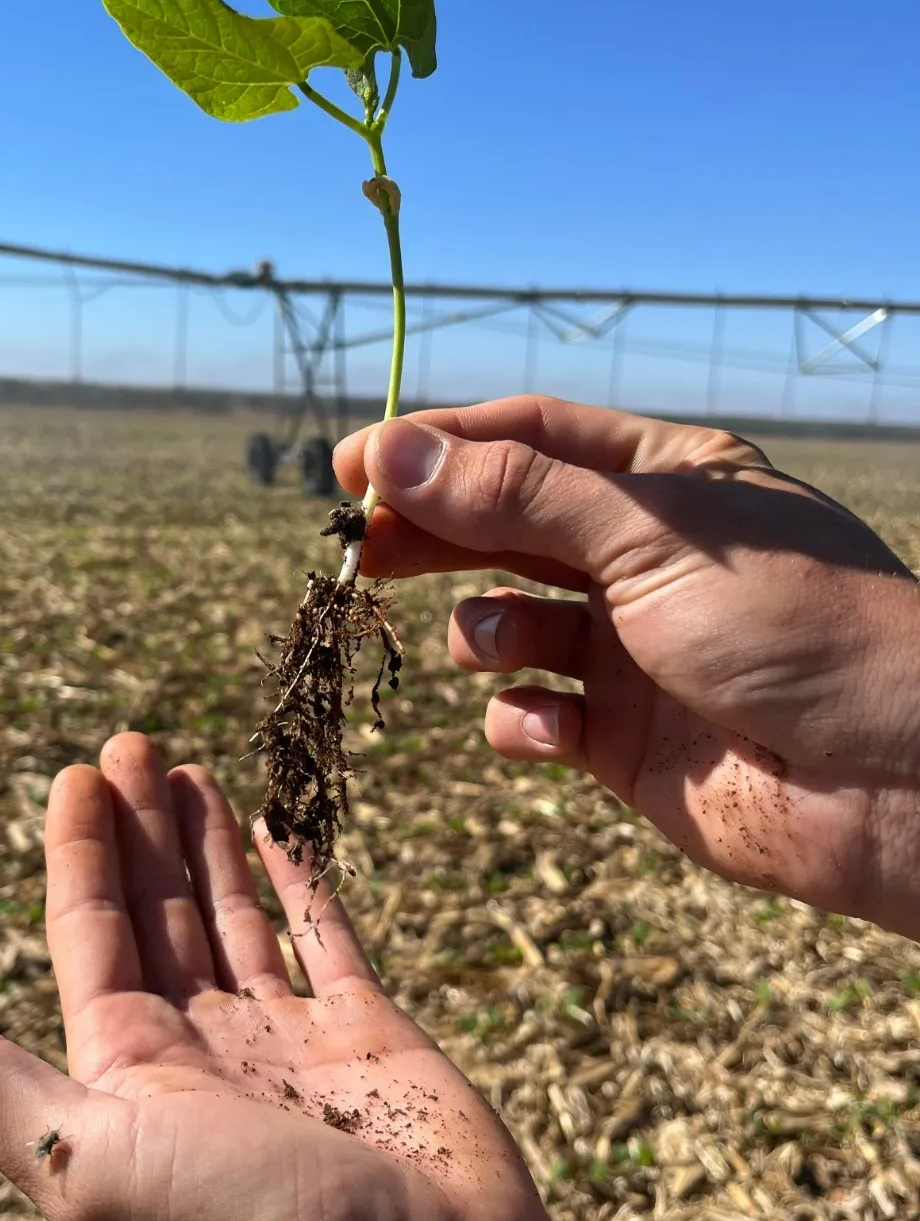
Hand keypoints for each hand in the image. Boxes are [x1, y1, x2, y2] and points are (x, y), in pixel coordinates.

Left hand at [0, 734, 560, 1220]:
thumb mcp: (89, 1158)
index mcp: (130, 1074)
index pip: (90, 935)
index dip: (79, 853)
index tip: (78, 772)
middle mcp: (203, 1052)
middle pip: (157, 914)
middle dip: (139, 827)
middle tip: (132, 739)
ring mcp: (288, 1043)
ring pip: (233, 919)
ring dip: (208, 845)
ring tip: (190, 769)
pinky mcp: (368, 1038)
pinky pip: (326, 941)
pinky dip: (302, 886)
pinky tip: (280, 834)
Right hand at [335, 397, 919, 937]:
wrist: (890, 783)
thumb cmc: (792, 626)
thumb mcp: (646, 536)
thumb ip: (514, 496)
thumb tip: (389, 454)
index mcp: (667, 480)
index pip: (530, 438)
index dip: (439, 446)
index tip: (355, 466)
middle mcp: (641, 558)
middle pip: (502, 527)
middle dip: (433, 537)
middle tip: (359, 550)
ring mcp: (628, 649)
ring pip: (505, 623)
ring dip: (486, 633)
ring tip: (503, 647)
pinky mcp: (617, 736)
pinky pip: (531, 713)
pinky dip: (525, 719)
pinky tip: (551, 729)